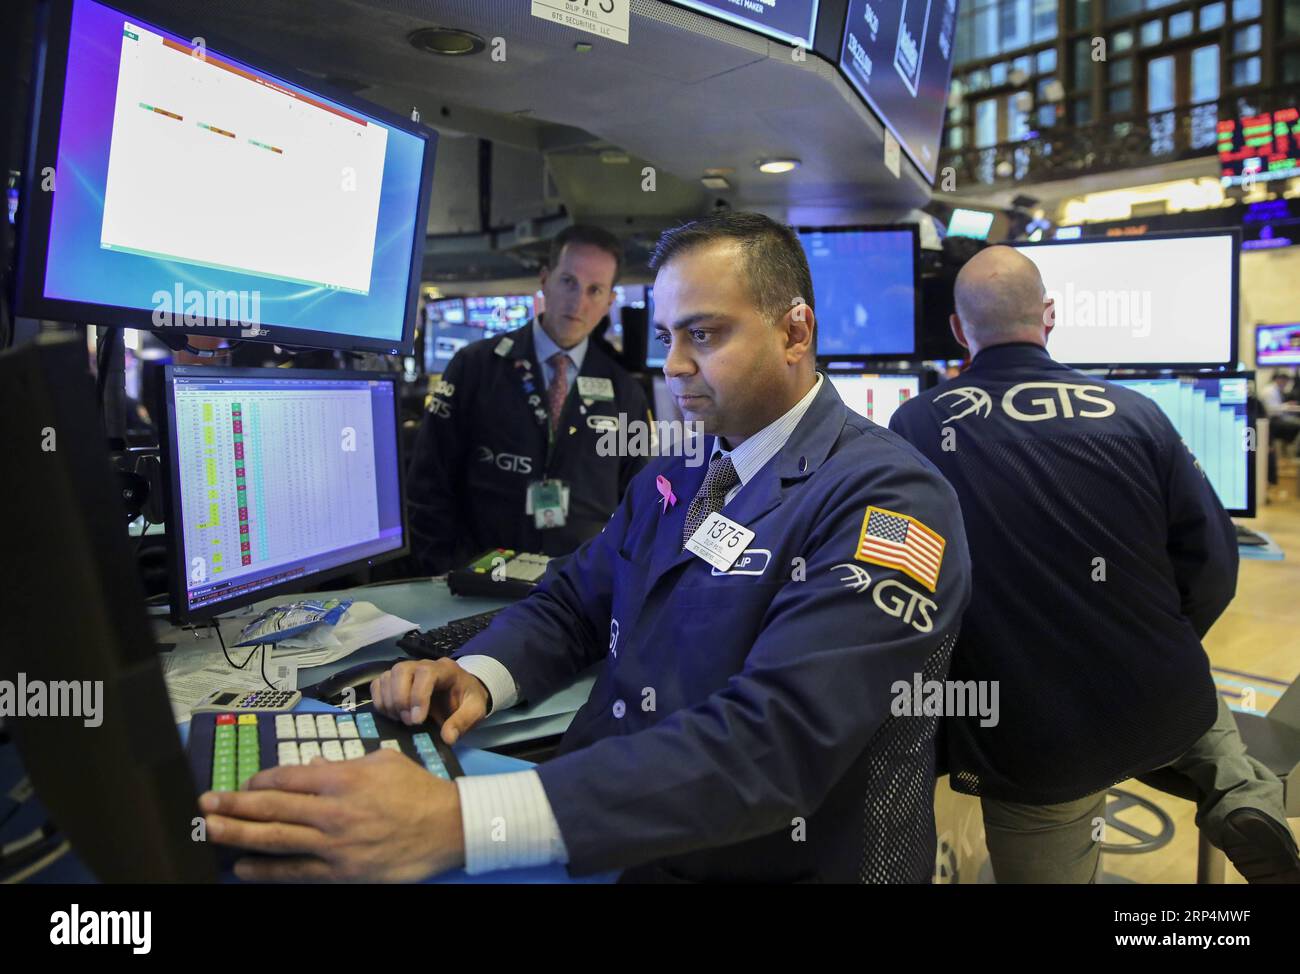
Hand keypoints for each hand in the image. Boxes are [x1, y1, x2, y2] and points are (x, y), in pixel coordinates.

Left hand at [199, 749, 463, 881]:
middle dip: (232, 805)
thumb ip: (343, 764)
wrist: (448, 828)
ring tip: (210, 830)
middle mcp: (332, 811)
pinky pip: (295, 872)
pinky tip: (243, 865)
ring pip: (274, 838)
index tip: (243, 783)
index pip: (286, 778)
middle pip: (270, 807)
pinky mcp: (340, 872)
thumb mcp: (382, 762)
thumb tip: (311, 767)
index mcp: (342, 779)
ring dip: (237, 834)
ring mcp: (333, 845)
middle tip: (204, 803)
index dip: (258, 781)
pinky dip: (265, 869)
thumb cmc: (418, 791)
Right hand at [370, 658, 487, 744]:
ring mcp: (407, 671)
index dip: (418, 696)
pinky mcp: (395, 680)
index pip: (426, 673)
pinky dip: (379, 700)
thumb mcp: (475, 711)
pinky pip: (378, 683)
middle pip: (402, 670)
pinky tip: (391, 714)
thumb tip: (447, 738)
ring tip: (400, 720)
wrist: (461, 694)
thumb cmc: (467, 700)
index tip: (417, 720)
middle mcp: (423, 665)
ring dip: (389, 701)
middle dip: (400, 698)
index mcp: (445, 670)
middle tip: (408, 722)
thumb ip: (463, 722)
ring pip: (388, 676)